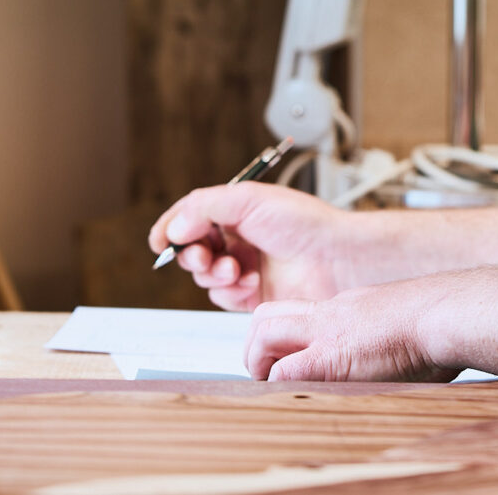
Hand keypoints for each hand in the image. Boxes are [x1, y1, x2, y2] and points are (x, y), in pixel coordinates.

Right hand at [149, 182, 355, 310]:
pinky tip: (252, 283)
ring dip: (214, 274)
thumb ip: (203, 208)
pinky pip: (222, 297)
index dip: (171, 229)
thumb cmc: (303, 222)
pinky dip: (231, 291)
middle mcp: (237, 239)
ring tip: (237, 269)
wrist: (336, 258)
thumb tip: (173, 229)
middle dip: (192, 255)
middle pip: (192, 250)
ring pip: (204, 277)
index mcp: (235, 211)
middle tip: (205, 257)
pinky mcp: (253, 296)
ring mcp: (244, 267)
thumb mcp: (248, 200)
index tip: (161, 242)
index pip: (190, 217)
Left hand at [245, 281, 459, 382]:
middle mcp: (331, 313)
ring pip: (263, 331)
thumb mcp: (407, 325)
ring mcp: (327, 332)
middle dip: (257, 345)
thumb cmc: (445, 322)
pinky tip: (290, 398)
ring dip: (258, 362)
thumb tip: (411, 361)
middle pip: (267, 314)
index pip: (298, 312)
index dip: (283, 336)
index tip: (287, 359)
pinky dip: (278, 385)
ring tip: (272, 386)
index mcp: (348, 307)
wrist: (449, 312)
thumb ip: (392, 339)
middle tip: (267, 373)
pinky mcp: (330, 358)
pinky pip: (285, 371)